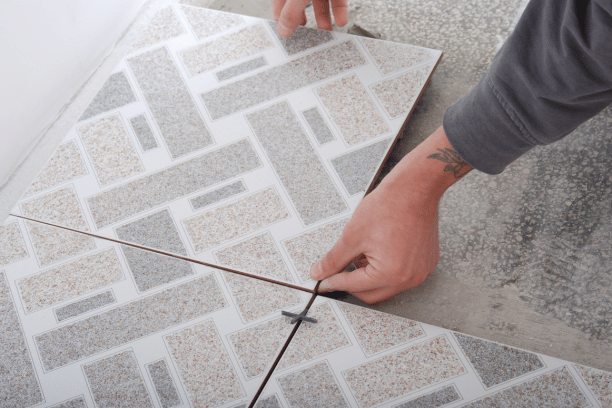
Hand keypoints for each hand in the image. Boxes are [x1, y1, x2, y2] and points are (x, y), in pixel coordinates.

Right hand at [272, 0, 348, 36]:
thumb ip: (291, 12)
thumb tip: (282, 31)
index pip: (280, 5)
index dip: (282, 19)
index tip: (285, 36)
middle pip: (299, 6)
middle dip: (303, 22)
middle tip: (304, 38)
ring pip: (320, 5)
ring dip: (324, 20)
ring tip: (326, 34)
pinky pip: (337, 0)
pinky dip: (339, 11)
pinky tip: (341, 22)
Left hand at [310, 126, 471, 303]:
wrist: (416, 188)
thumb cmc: (389, 205)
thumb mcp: (352, 235)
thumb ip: (334, 259)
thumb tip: (320, 272)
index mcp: (390, 274)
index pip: (353, 286)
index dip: (333, 282)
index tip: (323, 281)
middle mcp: (409, 278)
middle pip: (371, 294)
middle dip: (352, 283)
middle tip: (338, 270)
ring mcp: (421, 272)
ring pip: (386, 286)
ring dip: (370, 276)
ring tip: (363, 250)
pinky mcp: (426, 264)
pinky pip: (402, 275)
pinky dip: (386, 269)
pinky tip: (379, 249)